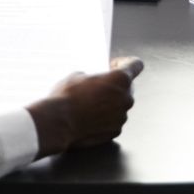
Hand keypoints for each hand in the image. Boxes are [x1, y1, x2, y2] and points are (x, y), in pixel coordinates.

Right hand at [26, 57, 141, 158]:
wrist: (58, 123)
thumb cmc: (66, 97)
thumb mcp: (78, 76)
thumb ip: (94, 77)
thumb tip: (94, 82)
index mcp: (120, 79)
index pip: (136, 65)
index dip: (125, 63)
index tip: (115, 66)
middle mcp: (126, 98)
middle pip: (128, 87)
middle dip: (115, 85)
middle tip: (99, 87)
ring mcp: (122, 116)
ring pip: (120, 105)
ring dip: (110, 103)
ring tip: (90, 104)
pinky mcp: (116, 131)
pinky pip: (114, 120)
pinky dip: (106, 118)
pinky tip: (90, 117)